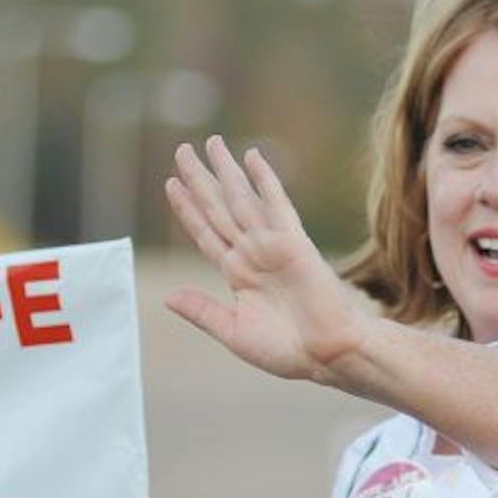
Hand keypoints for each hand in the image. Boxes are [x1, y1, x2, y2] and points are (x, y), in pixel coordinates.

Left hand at [163, 135, 370, 382]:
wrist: (329, 354)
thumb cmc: (288, 350)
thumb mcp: (234, 333)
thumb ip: (203, 312)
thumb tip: (168, 298)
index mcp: (237, 275)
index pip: (206, 233)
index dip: (188, 209)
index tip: (172, 184)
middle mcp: (252, 254)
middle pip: (219, 208)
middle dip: (200, 179)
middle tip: (182, 150)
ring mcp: (272, 246)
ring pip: (241, 200)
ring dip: (226, 172)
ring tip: (211, 143)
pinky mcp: (294, 242)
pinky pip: (276, 205)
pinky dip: (265, 181)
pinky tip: (253, 157)